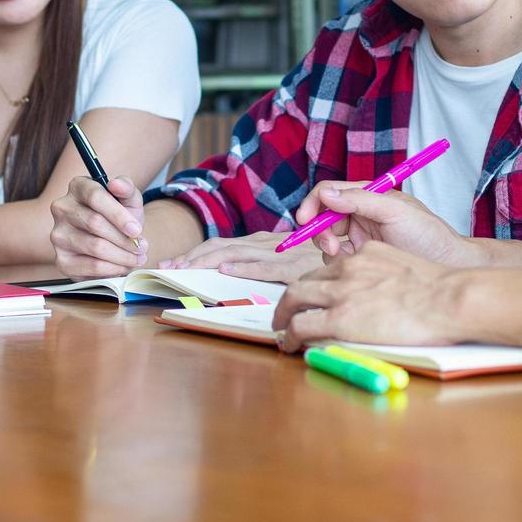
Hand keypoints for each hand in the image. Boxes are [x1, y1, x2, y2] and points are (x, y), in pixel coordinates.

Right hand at [49, 176, 147, 278]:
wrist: (114, 239)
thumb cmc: (120, 216)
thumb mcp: (129, 200)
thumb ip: (127, 189)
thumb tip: (116, 184)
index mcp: (78, 187)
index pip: (95, 196)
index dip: (118, 215)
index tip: (136, 229)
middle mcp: (62, 209)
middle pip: (95, 223)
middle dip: (124, 238)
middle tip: (142, 247)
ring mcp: (58, 235)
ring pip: (95, 246)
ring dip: (122, 256)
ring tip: (137, 257)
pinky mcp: (62, 260)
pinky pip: (91, 266)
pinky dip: (113, 269)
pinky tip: (123, 266)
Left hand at [159, 232, 322, 283]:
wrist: (353, 260)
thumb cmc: (318, 264)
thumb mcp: (285, 262)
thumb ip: (262, 267)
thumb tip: (231, 278)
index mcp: (262, 242)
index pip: (220, 245)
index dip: (194, 253)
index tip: (171, 264)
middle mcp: (267, 243)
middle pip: (220, 248)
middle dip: (191, 258)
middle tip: (167, 269)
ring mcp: (279, 253)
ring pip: (235, 255)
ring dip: (206, 263)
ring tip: (184, 271)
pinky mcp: (293, 268)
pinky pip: (265, 268)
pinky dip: (244, 269)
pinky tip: (225, 274)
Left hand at [271, 242, 460, 351]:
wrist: (448, 299)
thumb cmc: (442, 291)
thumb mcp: (407, 269)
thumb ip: (386, 276)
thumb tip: (382, 295)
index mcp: (365, 255)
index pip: (330, 267)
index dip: (317, 282)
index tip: (314, 294)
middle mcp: (348, 269)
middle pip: (307, 280)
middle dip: (292, 297)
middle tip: (287, 311)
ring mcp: (341, 293)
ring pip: (295, 298)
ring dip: (283, 314)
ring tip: (281, 328)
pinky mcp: (340, 318)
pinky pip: (302, 326)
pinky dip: (289, 335)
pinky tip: (288, 345)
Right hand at [294, 181, 479, 266]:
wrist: (448, 267)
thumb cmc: (429, 235)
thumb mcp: (395, 212)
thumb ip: (360, 200)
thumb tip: (327, 193)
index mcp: (369, 195)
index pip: (330, 192)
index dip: (314, 204)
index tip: (305, 220)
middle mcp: (362, 213)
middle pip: (323, 216)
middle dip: (320, 230)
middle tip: (331, 247)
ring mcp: (361, 236)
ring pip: (327, 238)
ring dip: (329, 247)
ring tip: (344, 256)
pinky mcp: (362, 257)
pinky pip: (337, 258)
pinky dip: (338, 262)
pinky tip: (355, 265)